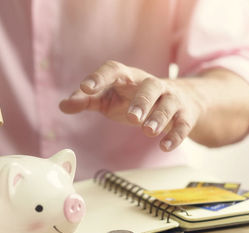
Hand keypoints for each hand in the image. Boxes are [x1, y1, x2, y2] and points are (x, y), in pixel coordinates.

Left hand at [59, 60, 204, 150]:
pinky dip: (176, 135)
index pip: (114, 70)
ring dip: (159, 118)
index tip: (86, 88)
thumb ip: (87, 100)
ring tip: (148, 132)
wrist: (181, 98)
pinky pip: (182, 124)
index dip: (100, 77)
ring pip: (168, 105)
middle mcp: (152, 85)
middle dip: (141, 102)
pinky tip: (165, 146)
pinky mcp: (184, 115)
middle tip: (131, 117)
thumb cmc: (135, 98)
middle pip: (150, 87)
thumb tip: (64, 105)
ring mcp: (171, 99)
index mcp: (129, 77)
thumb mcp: (110, 97)